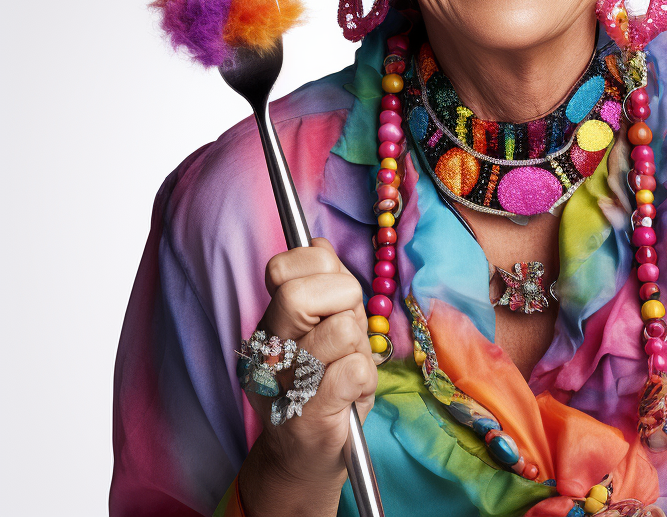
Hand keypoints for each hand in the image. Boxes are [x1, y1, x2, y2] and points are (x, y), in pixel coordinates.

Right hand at [238, 238, 376, 515]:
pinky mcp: (310, 415)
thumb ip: (321, 285)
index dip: (319, 267)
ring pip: (341, 328)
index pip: (284, 266)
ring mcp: (285, 384)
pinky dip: (364, 377)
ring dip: (358, 345)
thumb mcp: (320, 326)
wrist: (305, 459)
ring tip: (347, 365)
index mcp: (269, 323)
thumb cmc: (321, 384)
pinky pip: (355, 369)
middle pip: (300, 293)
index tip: (331, 294)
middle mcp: (267, 350)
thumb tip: (318, 242)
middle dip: (342, 298)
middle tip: (345, 326)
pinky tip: (350, 393)